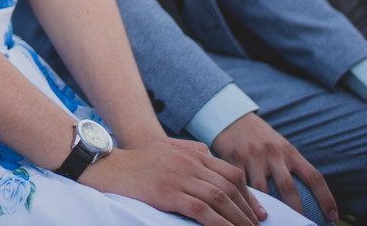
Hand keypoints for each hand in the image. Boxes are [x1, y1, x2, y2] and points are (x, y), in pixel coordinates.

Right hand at [81, 137, 262, 225]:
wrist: (108, 165)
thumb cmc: (137, 160)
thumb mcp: (167, 148)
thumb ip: (192, 152)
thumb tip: (212, 161)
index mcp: (194, 153)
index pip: (232, 173)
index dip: (249, 195)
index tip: (258, 212)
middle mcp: (190, 162)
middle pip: (230, 187)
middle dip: (248, 210)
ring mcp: (180, 177)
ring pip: (220, 199)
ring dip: (238, 219)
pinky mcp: (168, 193)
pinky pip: (202, 210)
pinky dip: (219, 224)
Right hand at [212, 112, 337, 220]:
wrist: (233, 117)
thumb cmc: (262, 139)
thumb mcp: (281, 146)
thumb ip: (292, 167)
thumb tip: (311, 198)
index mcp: (290, 151)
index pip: (314, 177)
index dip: (326, 198)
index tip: (333, 217)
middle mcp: (273, 153)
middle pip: (288, 187)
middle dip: (296, 211)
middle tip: (301, 225)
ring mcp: (253, 156)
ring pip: (263, 190)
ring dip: (268, 211)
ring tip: (271, 225)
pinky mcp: (234, 159)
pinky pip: (241, 185)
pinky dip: (246, 202)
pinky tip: (249, 214)